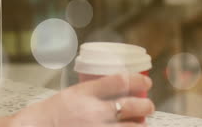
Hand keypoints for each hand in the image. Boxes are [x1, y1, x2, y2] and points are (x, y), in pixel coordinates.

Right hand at [11, 74, 154, 126]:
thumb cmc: (51, 114)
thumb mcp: (72, 95)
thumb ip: (94, 93)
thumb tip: (120, 92)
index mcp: (86, 93)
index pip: (120, 81)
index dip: (139, 80)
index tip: (146, 82)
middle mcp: (93, 111)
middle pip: (132, 105)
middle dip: (146, 105)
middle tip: (149, 106)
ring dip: (142, 125)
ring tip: (143, 124)